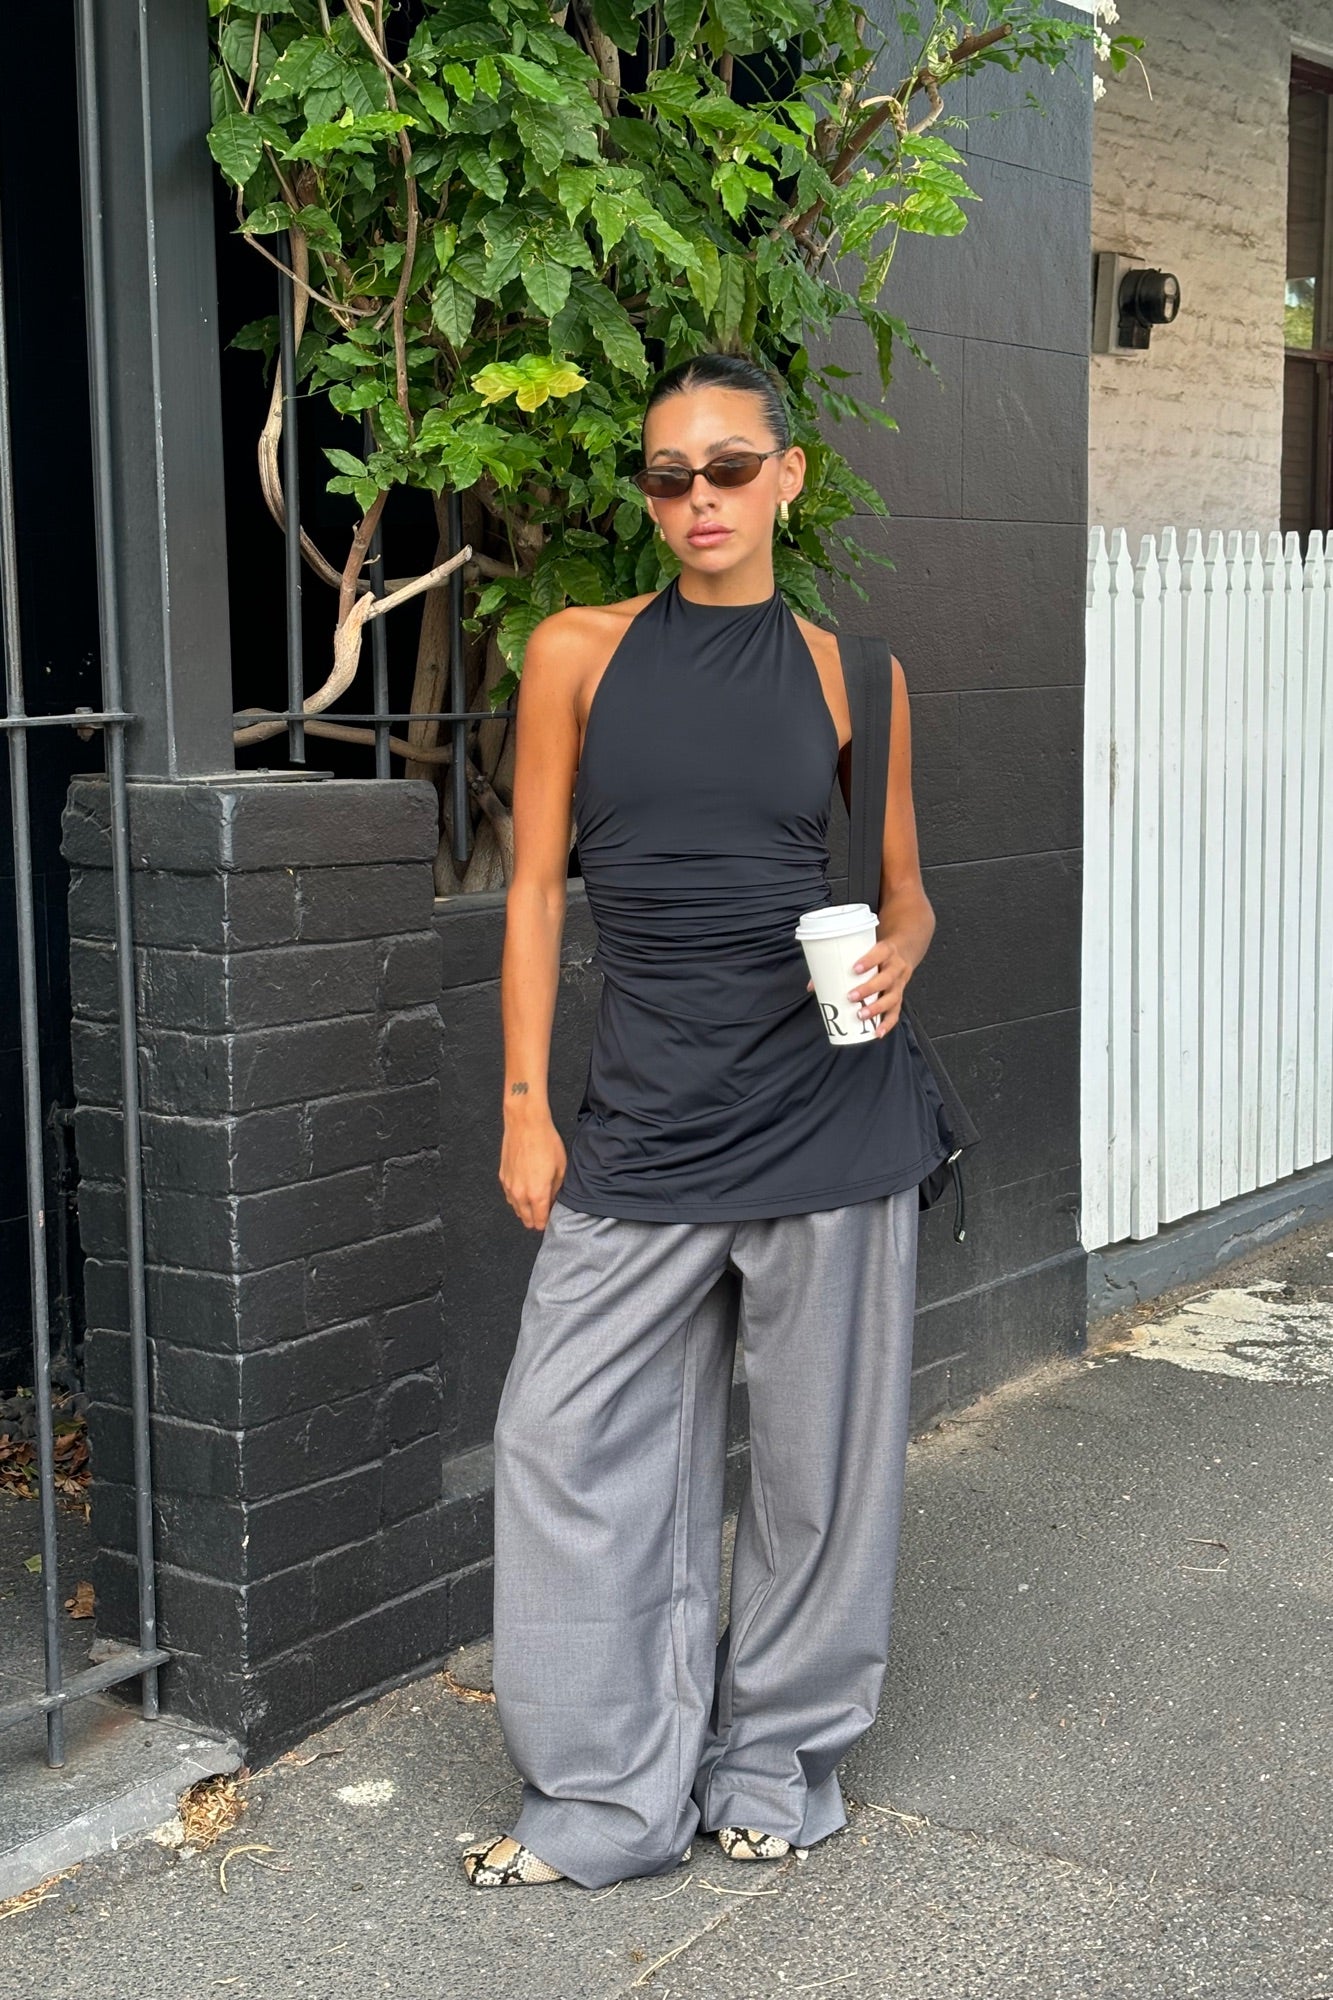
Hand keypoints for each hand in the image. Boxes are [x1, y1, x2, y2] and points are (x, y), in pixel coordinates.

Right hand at [499, 1114, 567, 1229]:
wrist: (526, 1123)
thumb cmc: (545, 1141)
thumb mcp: (561, 1167)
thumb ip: (556, 1189)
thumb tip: (554, 1199)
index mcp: (537, 1194)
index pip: (539, 1221)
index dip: (546, 1222)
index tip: (550, 1218)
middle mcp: (520, 1194)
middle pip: (525, 1219)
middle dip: (535, 1219)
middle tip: (544, 1213)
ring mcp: (509, 1186)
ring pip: (516, 1208)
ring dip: (524, 1209)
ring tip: (534, 1203)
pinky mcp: (502, 1176)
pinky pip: (509, 1195)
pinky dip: (516, 1198)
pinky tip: (524, 1191)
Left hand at [805, 935, 911, 1037]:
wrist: (902, 952)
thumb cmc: (875, 952)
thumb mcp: (863, 950)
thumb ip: (839, 964)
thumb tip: (812, 986)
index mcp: (887, 951)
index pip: (880, 953)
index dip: (869, 961)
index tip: (855, 969)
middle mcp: (896, 967)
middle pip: (886, 979)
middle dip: (869, 989)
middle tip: (851, 997)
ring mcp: (899, 984)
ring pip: (892, 997)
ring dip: (877, 1008)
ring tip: (861, 1016)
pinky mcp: (899, 997)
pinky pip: (896, 1012)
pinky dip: (887, 1023)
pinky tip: (878, 1032)